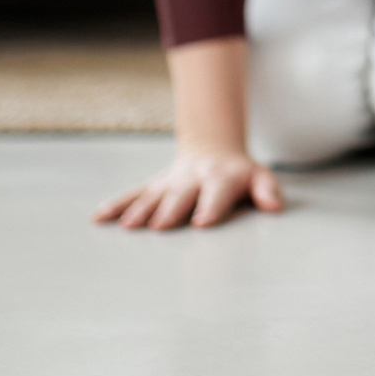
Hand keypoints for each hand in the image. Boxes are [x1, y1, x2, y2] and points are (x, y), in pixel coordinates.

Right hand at [94, 149, 283, 230]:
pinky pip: (132, 195)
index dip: (210, 206)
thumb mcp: (260, 177)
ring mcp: (170, 182)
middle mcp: (193, 179)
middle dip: (171, 209)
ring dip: (140, 210)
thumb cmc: (240, 174)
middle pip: (181, 195)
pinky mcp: (152, 186)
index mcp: (222, 178)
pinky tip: (99, 218)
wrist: (212, 150)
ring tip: (128, 225)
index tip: (201, 223)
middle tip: (161, 225)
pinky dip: (116, 205)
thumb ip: (268, 191)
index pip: (217, 193)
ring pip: (153, 196)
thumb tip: (275, 207)